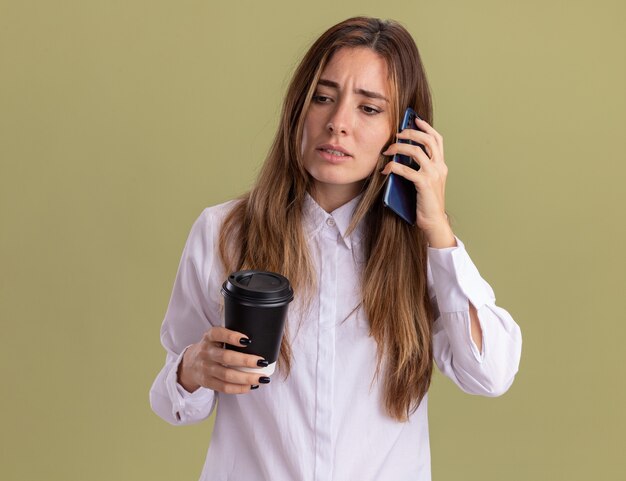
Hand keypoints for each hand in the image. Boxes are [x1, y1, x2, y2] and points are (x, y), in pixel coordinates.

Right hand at [178, 326, 270, 393]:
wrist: (191, 363)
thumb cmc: (212, 347)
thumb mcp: (216, 337)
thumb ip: (231, 336)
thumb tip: (260, 339)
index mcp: (209, 337)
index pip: (218, 334)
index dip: (232, 337)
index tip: (248, 340)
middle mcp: (206, 352)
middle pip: (226, 357)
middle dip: (246, 361)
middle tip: (262, 362)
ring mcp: (206, 368)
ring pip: (227, 375)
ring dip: (246, 378)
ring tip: (262, 378)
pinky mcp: (207, 382)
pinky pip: (224, 387)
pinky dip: (239, 388)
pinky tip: (251, 386)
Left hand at [381, 117, 454, 246]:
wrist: (433, 222)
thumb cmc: (425, 203)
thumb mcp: (424, 181)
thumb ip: (418, 168)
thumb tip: (399, 155)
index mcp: (441, 165)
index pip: (437, 139)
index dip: (426, 128)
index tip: (415, 120)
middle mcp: (440, 167)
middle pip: (427, 140)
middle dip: (410, 133)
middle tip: (397, 134)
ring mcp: (433, 175)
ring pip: (417, 151)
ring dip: (399, 147)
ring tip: (387, 151)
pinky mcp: (424, 184)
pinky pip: (407, 169)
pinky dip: (394, 167)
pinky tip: (386, 169)